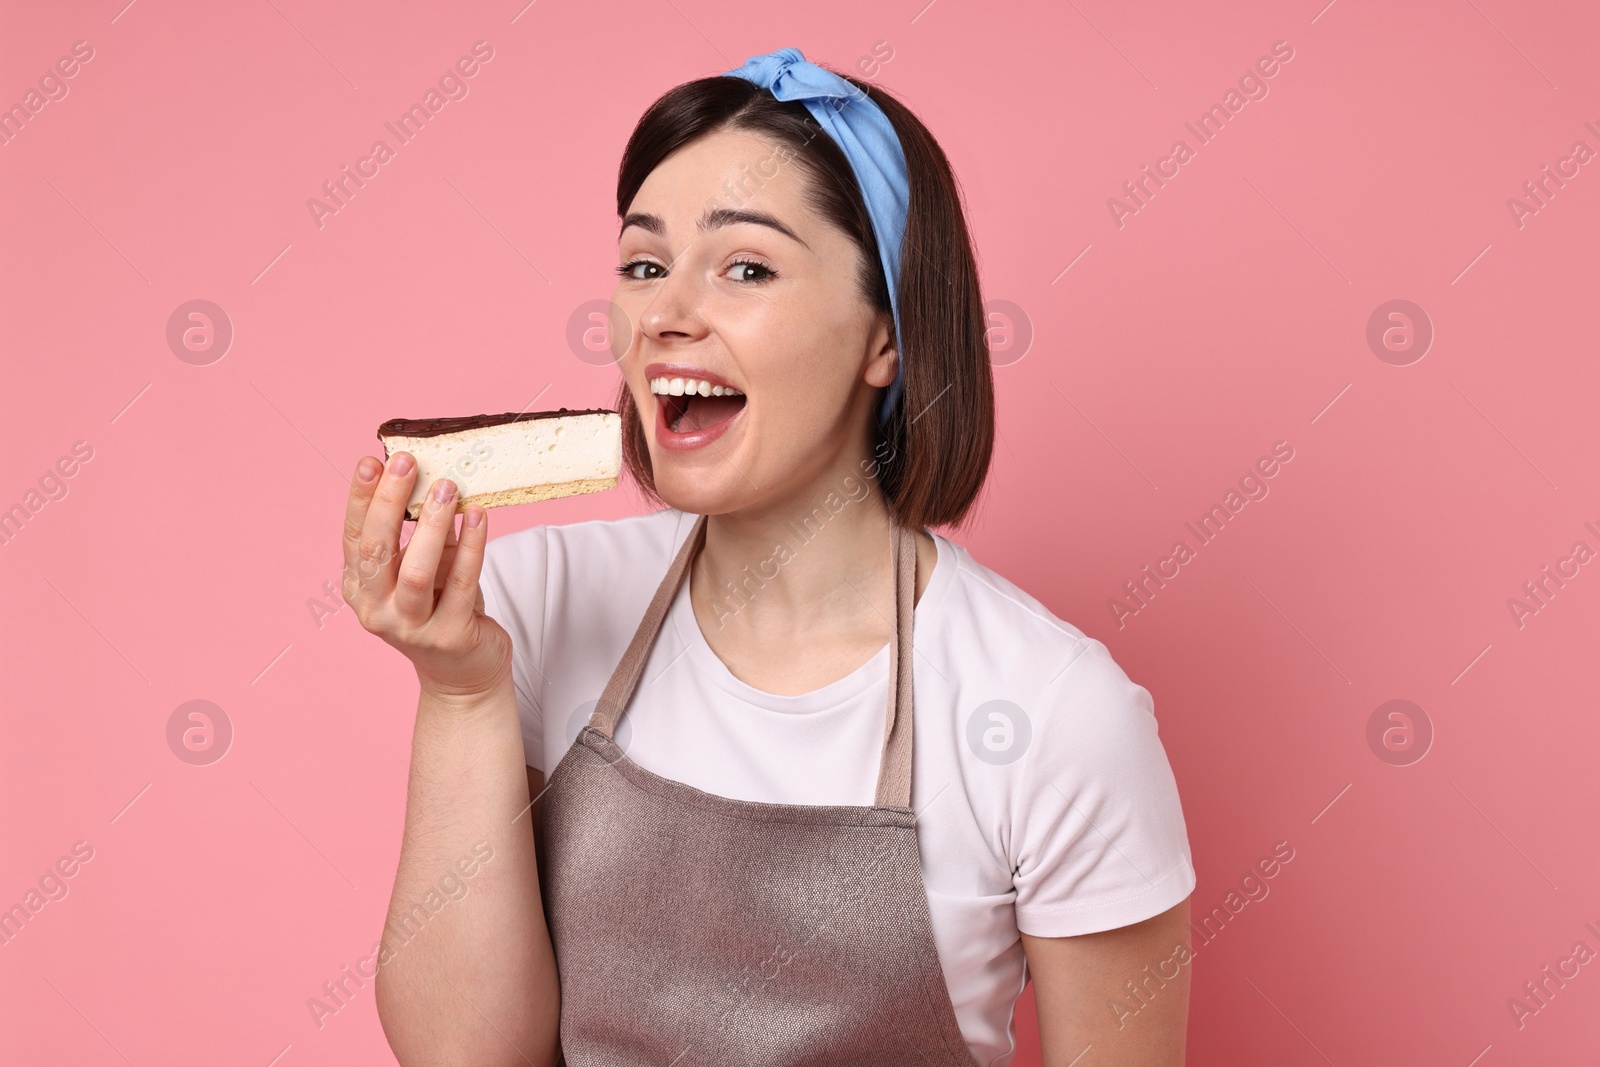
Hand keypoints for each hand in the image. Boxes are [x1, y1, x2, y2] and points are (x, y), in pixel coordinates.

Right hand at [342, 452, 512, 699]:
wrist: (463, 673)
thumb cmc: (441, 608)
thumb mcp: (426, 566)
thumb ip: (422, 531)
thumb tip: (431, 476)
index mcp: (360, 588)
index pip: (354, 537)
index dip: (361, 499)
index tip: (371, 461)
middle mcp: (376, 611)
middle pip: (377, 551)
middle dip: (389, 502)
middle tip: (406, 462)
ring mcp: (411, 628)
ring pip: (416, 572)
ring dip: (431, 525)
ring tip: (447, 486)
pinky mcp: (450, 636)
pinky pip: (462, 583)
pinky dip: (471, 545)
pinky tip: (478, 516)